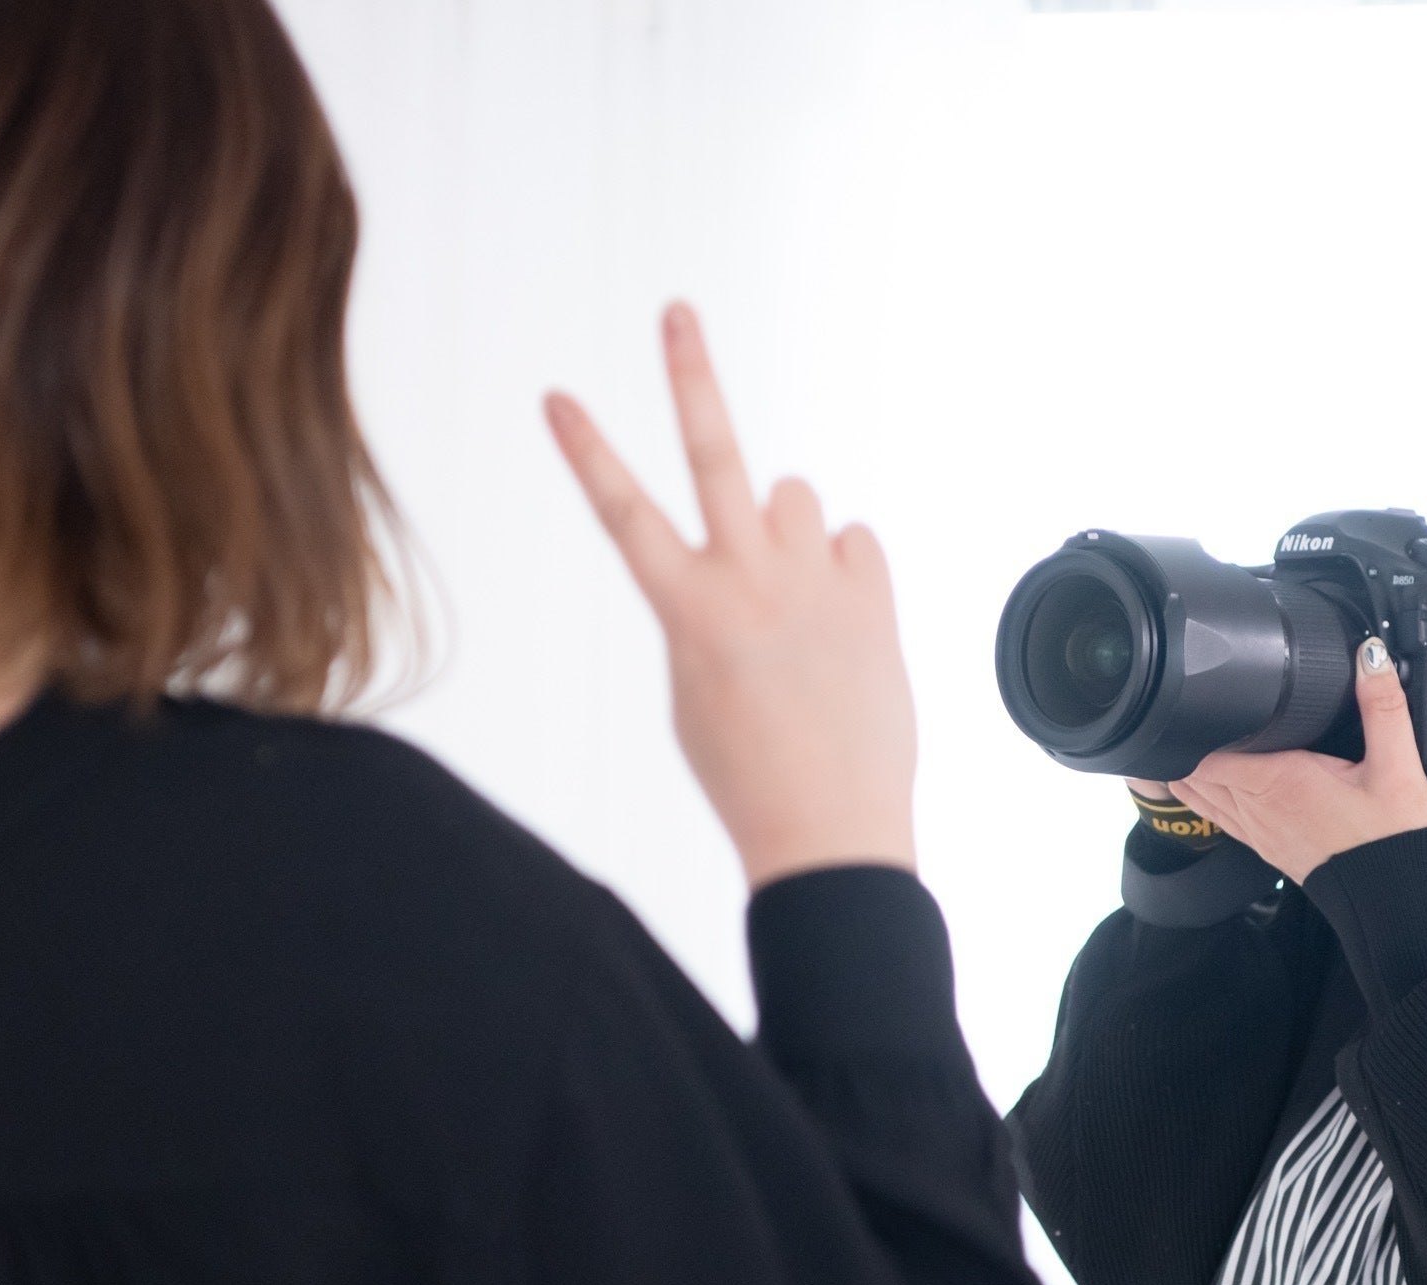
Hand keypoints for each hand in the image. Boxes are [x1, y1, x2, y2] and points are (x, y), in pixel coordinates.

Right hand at [547, 305, 913, 889]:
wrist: (828, 830)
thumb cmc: (748, 772)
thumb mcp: (696, 688)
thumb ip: (712, 604)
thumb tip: (760, 544)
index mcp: (685, 610)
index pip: (620, 511)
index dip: (585, 450)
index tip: (555, 394)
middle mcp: (746, 579)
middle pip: (714, 452)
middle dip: (689, 374)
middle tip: (676, 311)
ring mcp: (813, 581)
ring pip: (795, 494)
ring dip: (789, 527)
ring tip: (794, 596)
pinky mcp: (871, 594)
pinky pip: (852, 539)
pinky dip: (842, 569)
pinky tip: (840, 624)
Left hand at [1168, 638, 1426, 881]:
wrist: (1390, 896)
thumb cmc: (1390, 837)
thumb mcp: (1397, 765)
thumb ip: (1382, 706)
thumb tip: (1371, 656)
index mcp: (1279, 781)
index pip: (1208, 755)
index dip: (1191, 731)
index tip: (1187, 703)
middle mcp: (1257, 808)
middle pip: (1195, 775)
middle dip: (1181, 749)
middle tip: (1167, 718)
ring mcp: (1256, 831)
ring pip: (1202, 799)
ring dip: (1186, 775)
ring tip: (1166, 749)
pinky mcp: (1264, 847)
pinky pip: (1219, 819)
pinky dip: (1202, 799)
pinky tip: (1199, 787)